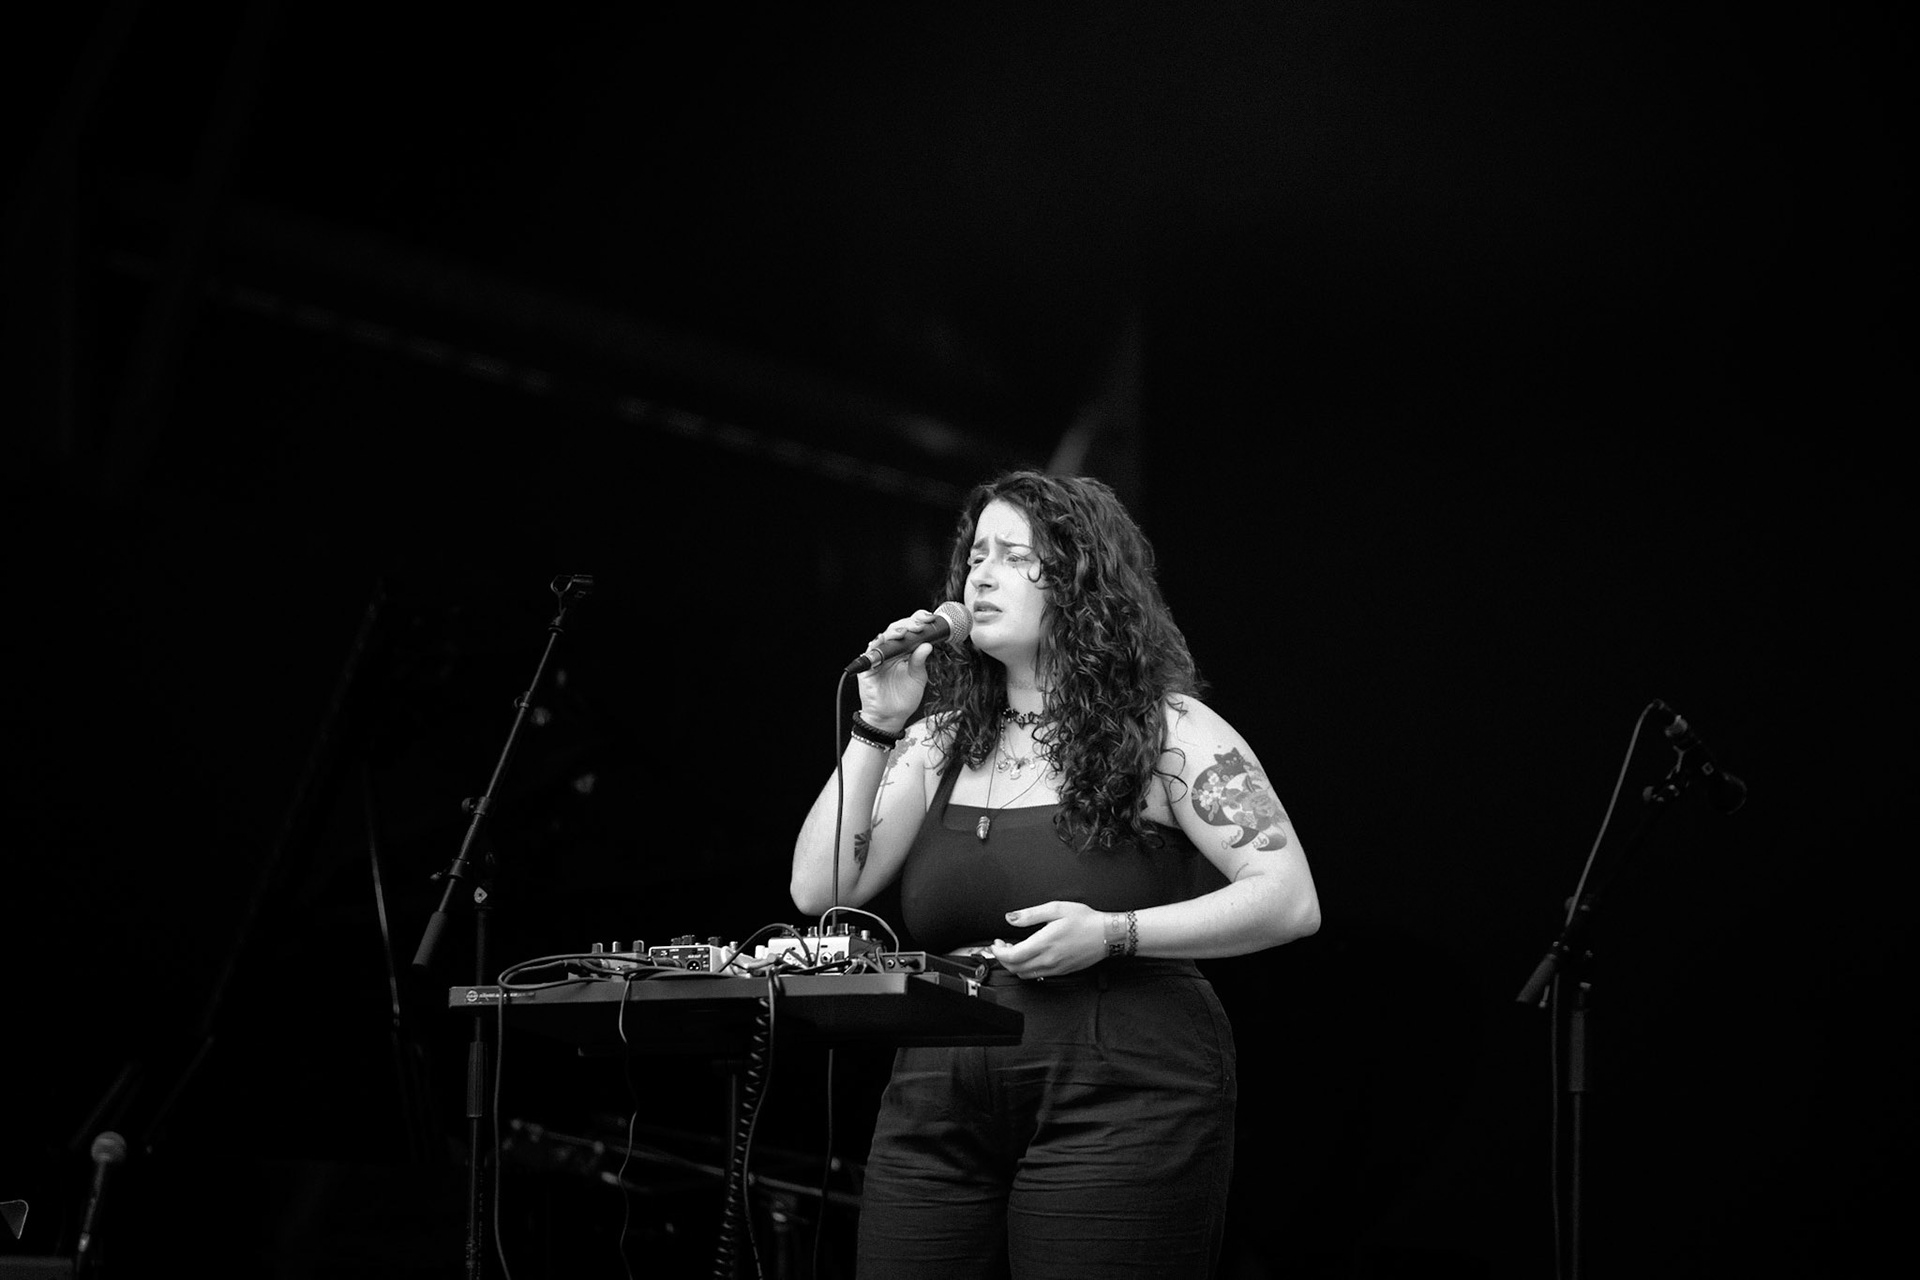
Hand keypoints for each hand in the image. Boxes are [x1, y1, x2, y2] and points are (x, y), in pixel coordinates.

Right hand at [856, 609, 940, 727]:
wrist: (891, 717)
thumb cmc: (903, 698)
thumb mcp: (918, 678)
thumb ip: (920, 661)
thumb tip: (927, 645)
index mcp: (904, 651)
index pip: (910, 630)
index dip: (918, 621)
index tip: (930, 619)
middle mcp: (891, 651)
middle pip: (898, 628)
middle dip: (909, 623)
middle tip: (921, 625)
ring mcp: (879, 657)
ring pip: (885, 636)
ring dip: (895, 631)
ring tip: (906, 631)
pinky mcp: (869, 666)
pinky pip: (871, 650)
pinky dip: (878, 643)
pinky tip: (886, 639)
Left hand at [990, 901, 1104, 978]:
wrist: (1108, 935)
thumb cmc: (1086, 921)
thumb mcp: (1056, 909)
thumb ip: (1030, 915)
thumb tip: (1011, 918)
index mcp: (1044, 943)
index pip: (1012, 956)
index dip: (998, 952)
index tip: (996, 943)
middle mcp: (1048, 959)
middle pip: (1015, 968)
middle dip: (1003, 959)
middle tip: (1002, 946)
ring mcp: (1055, 968)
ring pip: (1025, 975)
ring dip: (1014, 965)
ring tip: (1013, 951)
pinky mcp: (1061, 971)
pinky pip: (1037, 975)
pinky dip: (1026, 969)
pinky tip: (1029, 957)